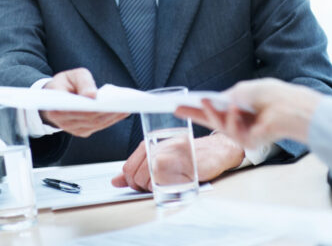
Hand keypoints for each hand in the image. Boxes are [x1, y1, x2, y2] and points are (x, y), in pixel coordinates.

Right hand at [40, 68, 128, 137]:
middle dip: (109, 112)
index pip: (79, 110)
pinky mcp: (82, 131)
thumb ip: (83, 82)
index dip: (95, 108)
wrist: (55, 95)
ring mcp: (73, 129)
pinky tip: (122, 112)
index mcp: (57, 108)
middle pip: (91, 118)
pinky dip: (111, 119)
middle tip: (125, 103)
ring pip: (96, 124)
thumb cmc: (65, 83)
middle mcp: (64, 122)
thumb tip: (92, 95)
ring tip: (127, 106)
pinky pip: (98, 126)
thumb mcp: (72, 75)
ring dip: (113, 116)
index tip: (110, 102)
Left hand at [110, 133, 244, 191]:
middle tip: (153, 187)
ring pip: (153, 178)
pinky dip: (169, 186)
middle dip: (142, 187)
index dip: (131, 181)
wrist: (215, 150)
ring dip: (155, 188)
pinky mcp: (188, 164)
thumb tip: (116, 181)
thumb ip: (137, 168)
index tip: (140, 185)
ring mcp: (175, 155)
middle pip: (139, 175)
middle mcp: (161, 147)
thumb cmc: (187, 154)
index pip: (129, 167)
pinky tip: (174, 184)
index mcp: (151, 144)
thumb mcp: (160, 158)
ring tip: (164, 185)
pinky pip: (172, 179)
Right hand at [175, 78, 321, 148]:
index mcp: (237, 107)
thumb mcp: (242, 90)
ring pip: (219, 126)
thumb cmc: (270, 95)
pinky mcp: (248, 142)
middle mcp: (238, 121)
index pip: (213, 108)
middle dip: (194, 113)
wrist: (291, 107)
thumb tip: (212, 101)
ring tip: (203, 101)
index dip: (196, 107)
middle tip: (176, 107)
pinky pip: (232, 132)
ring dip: (211, 113)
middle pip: (211, 120)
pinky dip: (231, 119)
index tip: (178, 103)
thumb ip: (225, 96)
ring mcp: (243, 132)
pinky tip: (233, 108)